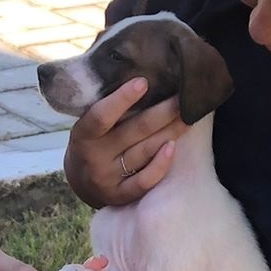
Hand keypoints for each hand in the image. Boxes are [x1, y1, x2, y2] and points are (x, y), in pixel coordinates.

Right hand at [64, 77, 186, 208]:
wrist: (81, 182)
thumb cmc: (93, 141)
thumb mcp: (89, 124)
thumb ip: (107, 106)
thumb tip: (141, 75)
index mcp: (83, 135)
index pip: (101, 116)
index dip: (122, 99)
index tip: (143, 82)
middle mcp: (94, 157)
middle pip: (133, 131)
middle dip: (162, 112)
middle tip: (184, 96)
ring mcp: (107, 178)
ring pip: (144, 152)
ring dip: (170, 132)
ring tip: (189, 116)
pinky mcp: (120, 195)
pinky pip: (144, 181)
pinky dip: (159, 164)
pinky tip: (172, 147)